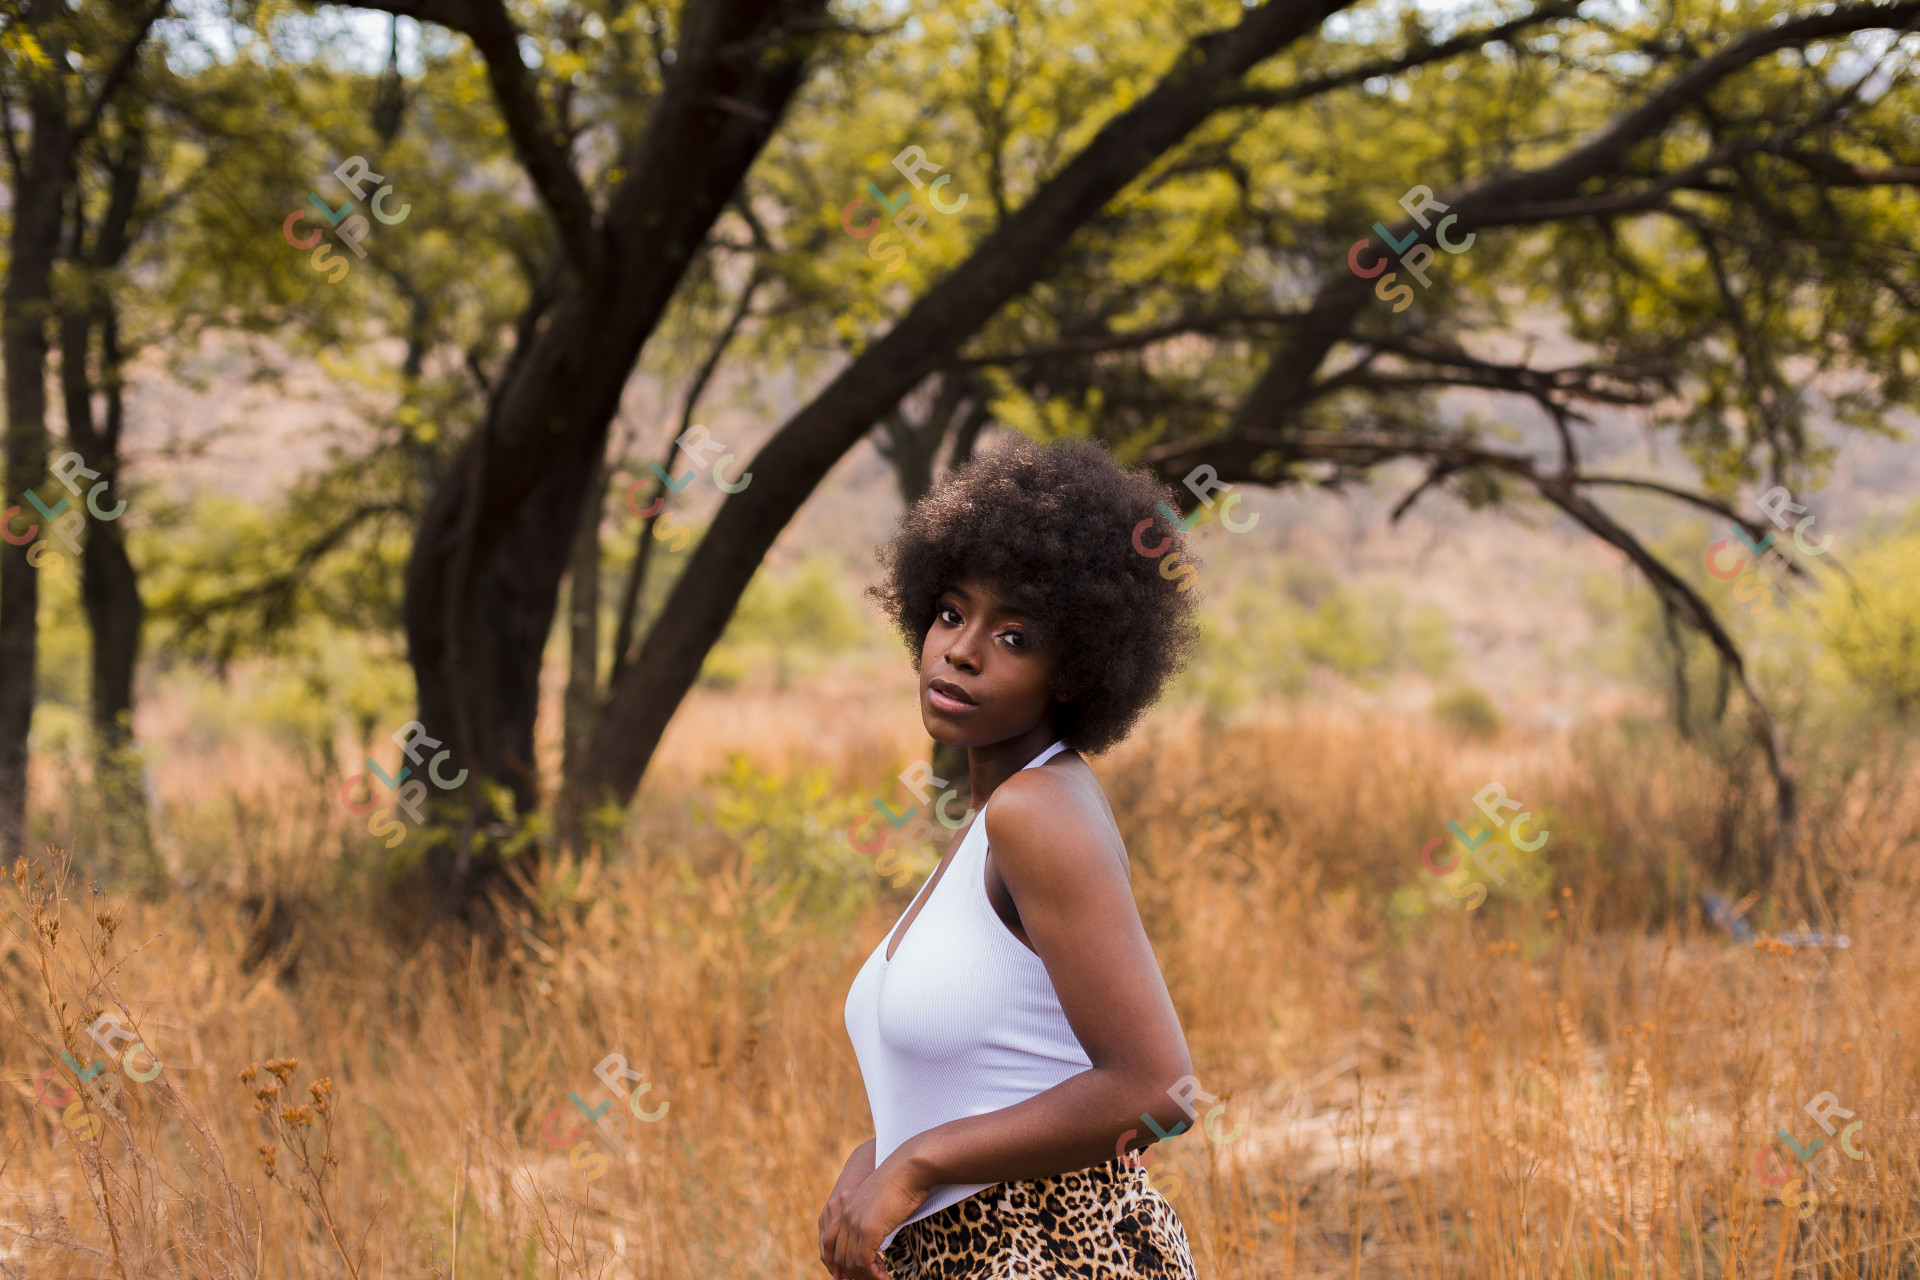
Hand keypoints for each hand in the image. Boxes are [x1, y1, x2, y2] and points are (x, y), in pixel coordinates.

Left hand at [819, 1143, 932, 1279]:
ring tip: (882, 1279)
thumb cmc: (902, 1180)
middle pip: (838, 1256)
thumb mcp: (878, 1199)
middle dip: (853, 1273)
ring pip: (851, 1262)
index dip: (835, 1262)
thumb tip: (877, 1228)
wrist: (910, 1168)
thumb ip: (870, 1213)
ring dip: (866, 1277)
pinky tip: (885, 1277)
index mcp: (844, 1206)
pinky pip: (864, 1262)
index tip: (846, 1276)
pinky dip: (873, 1275)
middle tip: (871, 1279)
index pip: (829, 1242)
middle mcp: (844, 1214)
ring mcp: (854, 1222)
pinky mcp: (868, 1229)